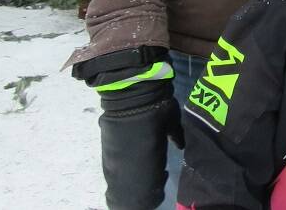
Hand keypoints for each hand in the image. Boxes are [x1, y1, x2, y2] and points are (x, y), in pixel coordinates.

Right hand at [97, 80, 183, 209]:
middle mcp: (128, 167)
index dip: (156, 189)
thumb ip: (176, 136)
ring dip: (129, 180)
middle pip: (132, 191)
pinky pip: (112, 170)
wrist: (131, 93)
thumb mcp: (173, 121)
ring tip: (139, 171)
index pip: (151, 188)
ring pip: (119, 183)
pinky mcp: (104, 151)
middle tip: (151, 177)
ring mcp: (113, 160)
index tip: (163, 177)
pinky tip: (128, 162)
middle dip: (142, 189)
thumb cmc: (157, 108)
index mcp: (149, 161)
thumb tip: (181, 146)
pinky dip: (120, 171)